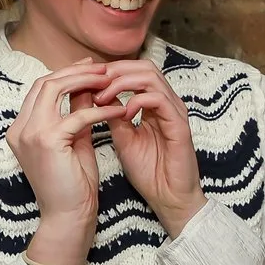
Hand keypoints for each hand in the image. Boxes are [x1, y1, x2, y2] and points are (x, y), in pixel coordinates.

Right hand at [8, 62, 128, 264]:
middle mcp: (20, 129)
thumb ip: (76, 114)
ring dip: (85, 82)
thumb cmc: (73, 185)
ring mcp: (29, 134)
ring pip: (54, 89)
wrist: (68, 218)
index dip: (66, 74)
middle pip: (44, 83)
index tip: (91, 69)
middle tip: (103, 68)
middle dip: (75, 72)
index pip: (40, 89)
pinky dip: (100, 109)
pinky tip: (118, 109)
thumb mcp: (75, 141)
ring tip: (110, 81)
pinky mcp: (47, 141)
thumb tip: (87, 89)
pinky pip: (77, 115)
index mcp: (22, 129)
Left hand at [90, 60, 206, 235]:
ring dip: (121, 82)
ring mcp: (175, 112)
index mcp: (154, 104)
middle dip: (114, 71)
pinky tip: (122, 114)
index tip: (85, 82)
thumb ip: (112, 115)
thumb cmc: (149, 171)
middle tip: (90, 83)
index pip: (134, 71)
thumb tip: (95, 94)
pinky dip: (137, 101)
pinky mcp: (180, 125)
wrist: (169, 198)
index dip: (109, 72)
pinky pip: (159, 99)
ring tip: (101, 97)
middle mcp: (167, 102)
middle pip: (143, 66)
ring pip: (150, 76)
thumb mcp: (123, 138)